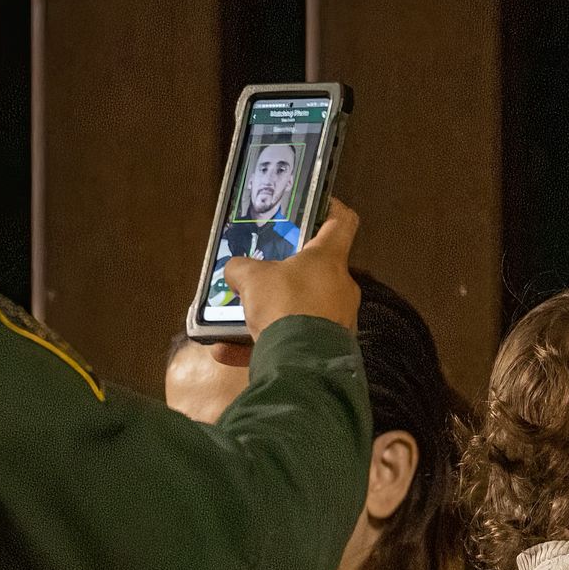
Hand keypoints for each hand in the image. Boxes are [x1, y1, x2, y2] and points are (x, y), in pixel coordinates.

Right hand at [218, 199, 360, 342]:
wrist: (301, 364)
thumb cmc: (284, 305)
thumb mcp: (251, 277)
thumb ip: (241, 268)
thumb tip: (235, 271)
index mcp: (329, 259)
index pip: (342, 221)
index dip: (330, 208)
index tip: (315, 205)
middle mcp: (340, 287)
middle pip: (315, 271)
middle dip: (285, 274)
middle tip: (260, 274)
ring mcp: (337, 320)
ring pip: (301, 309)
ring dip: (270, 313)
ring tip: (238, 318)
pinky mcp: (328, 350)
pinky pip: (292, 341)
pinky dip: (261, 344)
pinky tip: (226, 351)